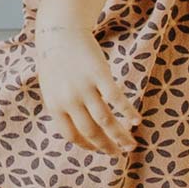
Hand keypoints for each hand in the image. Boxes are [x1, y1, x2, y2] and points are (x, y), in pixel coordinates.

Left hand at [32, 24, 139, 154]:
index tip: (99, 150)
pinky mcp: (99, 75)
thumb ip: (62, 108)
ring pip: (105, 120)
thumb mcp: (51, 89)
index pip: (72, 135)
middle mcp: (69, 101)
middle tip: (119, 154)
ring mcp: (84, 88)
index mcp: (55, 106)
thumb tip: (75, 128)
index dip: (88, 145)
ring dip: (120, 135)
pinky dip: (127, 111)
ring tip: (131, 144)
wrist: (59, 33)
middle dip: (107, 146)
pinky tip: (137, 120)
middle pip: (90, 132)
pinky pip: (116, 99)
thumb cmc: (56, 62)